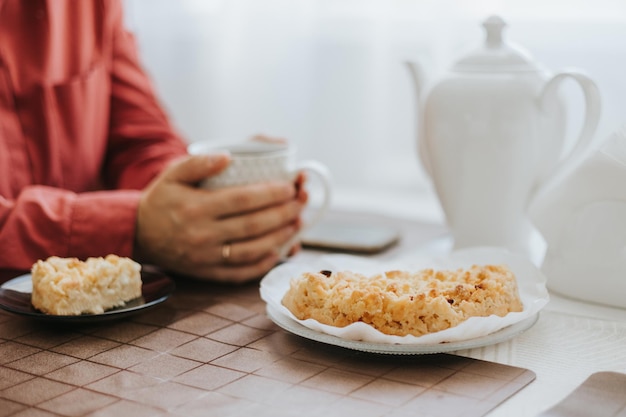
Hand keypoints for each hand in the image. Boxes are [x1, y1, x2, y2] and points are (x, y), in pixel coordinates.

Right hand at [134, 153, 306, 282]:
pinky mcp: (208, 273)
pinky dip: (264, 263)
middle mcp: (202, 234)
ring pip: (253, 250)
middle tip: (302, 202)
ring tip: (298, 223)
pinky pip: (241, 272)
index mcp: (196, 207)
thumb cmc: (162, 199)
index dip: (272, 193)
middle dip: (284, 213)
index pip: (244, 200)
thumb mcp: (173, 173)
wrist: (138, 234)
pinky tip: (280, 250)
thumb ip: (200, 162)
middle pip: (254, 225)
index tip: (291, 186)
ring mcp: (206, 257)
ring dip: (281, 237)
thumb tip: (230, 157)